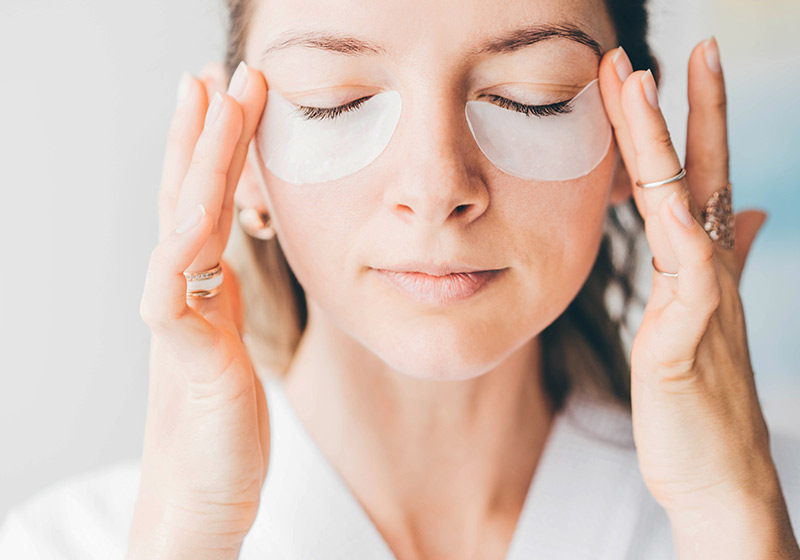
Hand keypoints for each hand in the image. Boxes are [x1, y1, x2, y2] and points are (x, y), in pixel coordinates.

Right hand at [128, 61, 269, 558]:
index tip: (223, 96)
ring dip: (200, 163)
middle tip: (218, 73)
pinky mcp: (187, 362)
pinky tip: (197, 205)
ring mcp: (180, 325)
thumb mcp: (226, 346)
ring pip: (183, 228)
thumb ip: (219, 301)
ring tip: (213, 102)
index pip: (202, 206)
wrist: (199, 499)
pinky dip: (181, 248)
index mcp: (199, 291)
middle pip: (189, 200)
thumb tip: (221, 261)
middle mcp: (183, 297)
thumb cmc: (220, 427)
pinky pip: (175, 295)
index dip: (210, 152)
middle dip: (206, 135)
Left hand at [599, 40, 799, 556]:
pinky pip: (691, 280)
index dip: (687, 123)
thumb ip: (725, 263)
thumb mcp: (706, 319)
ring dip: (663, 146)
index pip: (696, 180)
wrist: (715, 474)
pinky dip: (685, 238)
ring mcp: (702, 305)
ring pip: (684, 209)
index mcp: (702, 267)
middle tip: (674, 48)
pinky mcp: (687, 344)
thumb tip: (747, 213)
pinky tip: (670, 199)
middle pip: (697, 177)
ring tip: (641, 87)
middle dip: (683, 110)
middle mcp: (707, 275)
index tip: (668, 69)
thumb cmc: (701, 400)